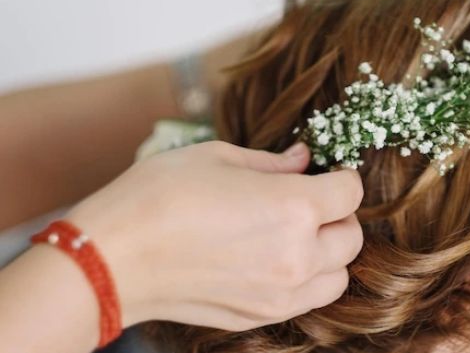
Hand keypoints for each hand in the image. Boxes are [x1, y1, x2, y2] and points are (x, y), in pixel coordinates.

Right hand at [62, 140, 363, 330]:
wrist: (112, 257)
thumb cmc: (159, 196)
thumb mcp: (218, 157)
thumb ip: (273, 162)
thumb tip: (304, 160)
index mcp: (293, 207)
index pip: (350, 192)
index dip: (342, 177)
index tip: (327, 173)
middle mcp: (297, 255)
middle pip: (352, 237)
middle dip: (339, 215)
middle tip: (313, 202)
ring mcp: (281, 293)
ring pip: (339, 276)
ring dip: (330, 253)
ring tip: (300, 236)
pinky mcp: (260, 316)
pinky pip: (310, 301)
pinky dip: (309, 281)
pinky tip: (280, 262)